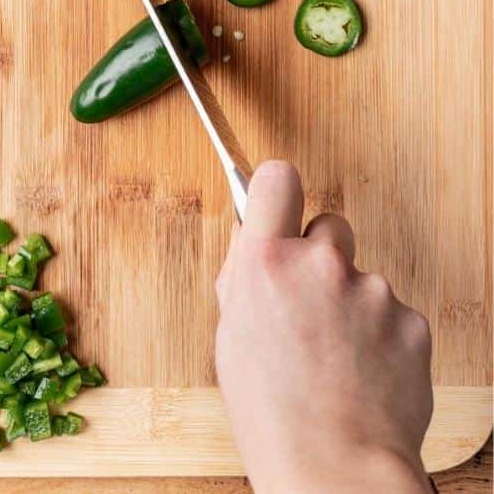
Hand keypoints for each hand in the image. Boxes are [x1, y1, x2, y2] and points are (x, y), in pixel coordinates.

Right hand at [215, 160, 432, 493]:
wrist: (332, 463)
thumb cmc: (271, 410)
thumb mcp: (232, 332)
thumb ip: (245, 278)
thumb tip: (254, 245)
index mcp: (266, 262)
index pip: (276, 180)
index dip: (276, 190)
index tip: (277, 202)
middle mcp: (321, 264)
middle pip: (329, 226)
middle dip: (320, 256)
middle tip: (308, 305)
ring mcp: (372, 291)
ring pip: (362, 277)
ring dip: (350, 304)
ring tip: (335, 357)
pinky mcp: (412, 321)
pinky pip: (393, 313)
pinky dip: (381, 337)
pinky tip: (362, 372)